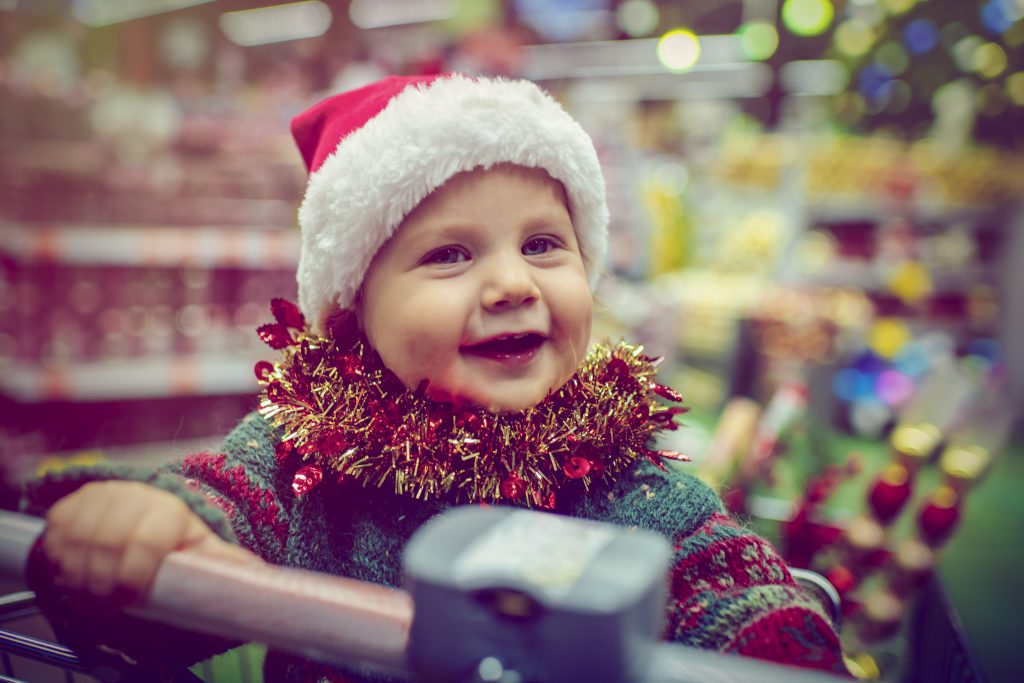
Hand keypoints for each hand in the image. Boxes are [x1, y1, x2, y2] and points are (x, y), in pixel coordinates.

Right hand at [43, 480, 259, 604]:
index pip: (144, 543)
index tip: (130, 598)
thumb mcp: (204, 553)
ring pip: (76, 542)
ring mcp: (99, 497)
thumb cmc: (177, 541)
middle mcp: (134, 496)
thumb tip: (261, 578)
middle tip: (106, 605)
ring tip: (92, 595)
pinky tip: (76, 573)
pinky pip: (55, 536)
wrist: (149, 516)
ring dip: (78, 576)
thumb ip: (226, 566)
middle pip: (105, 545)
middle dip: (102, 584)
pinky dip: (60, 562)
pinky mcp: (71, 504)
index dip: (133, 577)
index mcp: (171, 511)